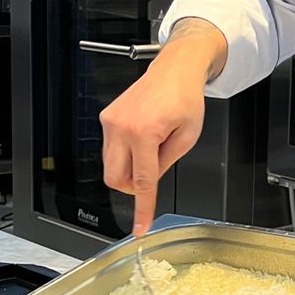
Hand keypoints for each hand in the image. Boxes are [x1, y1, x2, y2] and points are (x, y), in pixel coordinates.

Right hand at [100, 22, 225, 233]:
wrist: (174, 69)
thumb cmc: (185, 97)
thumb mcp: (187, 137)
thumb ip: (166, 163)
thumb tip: (150, 181)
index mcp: (144, 132)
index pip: (142, 181)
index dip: (142, 208)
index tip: (140, 226)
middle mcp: (122, 126)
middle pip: (115, 178)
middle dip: (131, 187)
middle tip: (150, 177)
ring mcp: (111, 121)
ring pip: (110, 165)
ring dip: (129, 168)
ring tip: (151, 149)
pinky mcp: (106, 117)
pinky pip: (110, 148)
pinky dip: (125, 153)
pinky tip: (143, 139)